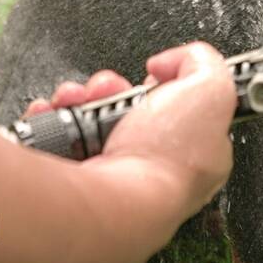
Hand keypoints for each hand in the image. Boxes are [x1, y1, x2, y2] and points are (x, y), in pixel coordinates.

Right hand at [20, 43, 235, 218]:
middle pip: (126, 109)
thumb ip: (202, 62)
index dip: (161, 86)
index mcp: (193, 154)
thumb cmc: (164, 161)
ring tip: (77, 100)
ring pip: (89, 119)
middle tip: (108, 89)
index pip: (176, 109)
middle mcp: (149, 168)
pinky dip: (51, 119)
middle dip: (110, 88)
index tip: (153, 78)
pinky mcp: (75, 180)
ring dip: (78, 99)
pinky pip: (57, 137)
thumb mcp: (210, 90)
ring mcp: (110, 175)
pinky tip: (55, 115)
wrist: (114, 201)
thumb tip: (172, 61)